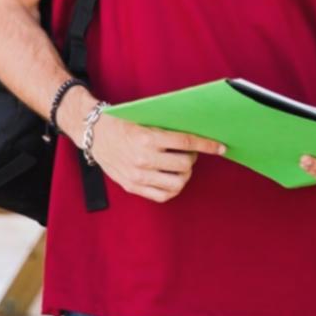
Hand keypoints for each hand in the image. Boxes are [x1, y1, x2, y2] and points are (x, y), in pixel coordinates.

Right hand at [86, 113, 226, 203]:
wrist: (95, 133)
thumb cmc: (123, 122)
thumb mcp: (146, 120)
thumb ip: (169, 128)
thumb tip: (200, 132)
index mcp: (148, 138)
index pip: (187, 142)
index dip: (207, 145)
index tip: (221, 146)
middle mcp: (143, 158)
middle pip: (185, 164)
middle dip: (192, 159)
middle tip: (188, 153)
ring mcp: (137, 175)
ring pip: (177, 183)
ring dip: (184, 175)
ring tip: (180, 167)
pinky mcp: (132, 186)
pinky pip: (162, 195)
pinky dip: (173, 188)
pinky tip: (172, 178)